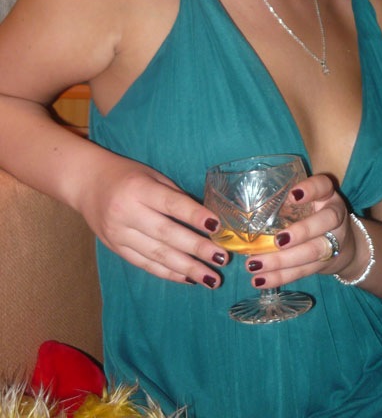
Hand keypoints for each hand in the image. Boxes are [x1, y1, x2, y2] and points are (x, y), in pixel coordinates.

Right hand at [76, 156, 228, 287]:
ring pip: (157, 255)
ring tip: (211, 278)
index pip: (170, 204)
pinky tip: (189, 278)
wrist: (86, 182)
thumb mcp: (151, 176)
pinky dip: (169, 273)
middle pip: (166, 234)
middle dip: (196, 248)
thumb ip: (174, 196)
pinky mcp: (116, 249)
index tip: (217, 226)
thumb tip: (206, 220)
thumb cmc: (126, 175)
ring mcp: (119, 234)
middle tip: (222, 258)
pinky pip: (145, 264)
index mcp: (138, 188)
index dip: (194, 215)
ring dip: (187, 268)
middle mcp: (126, 213)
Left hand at [245, 173, 357, 287]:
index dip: (310, 190)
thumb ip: (284, 202)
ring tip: (255, 265)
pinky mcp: (325, 264)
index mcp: (327, 196)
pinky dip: (280, 277)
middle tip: (277, 241)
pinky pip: (302, 271)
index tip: (292, 195)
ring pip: (313, 251)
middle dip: (301, 232)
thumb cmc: (312, 215)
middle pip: (324, 223)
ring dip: (282, 261)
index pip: (323, 186)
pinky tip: (260, 280)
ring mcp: (334, 241)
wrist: (345, 245)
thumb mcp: (306, 203)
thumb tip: (244, 210)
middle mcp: (334, 216)